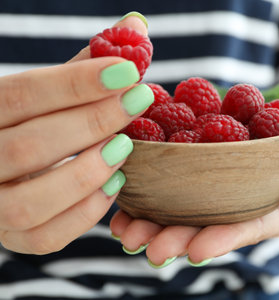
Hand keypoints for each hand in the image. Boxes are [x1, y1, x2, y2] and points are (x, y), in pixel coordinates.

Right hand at [0, 15, 150, 253]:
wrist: (6, 166)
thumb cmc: (37, 119)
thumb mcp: (51, 89)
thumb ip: (88, 62)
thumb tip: (137, 25)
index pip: (21, 96)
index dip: (76, 83)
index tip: (128, 71)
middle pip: (29, 147)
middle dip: (93, 122)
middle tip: (139, 101)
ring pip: (31, 203)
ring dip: (87, 173)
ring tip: (124, 147)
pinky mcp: (14, 237)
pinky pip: (46, 236)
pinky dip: (86, 212)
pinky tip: (115, 184)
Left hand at [110, 74, 278, 265]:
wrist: (278, 117)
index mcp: (266, 209)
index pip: (248, 228)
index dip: (224, 239)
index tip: (197, 250)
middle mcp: (233, 206)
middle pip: (206, 227)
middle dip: (177, 239)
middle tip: (151, 249)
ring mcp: (210, 191)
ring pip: (179, 212)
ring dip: (151, 224)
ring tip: (126, 232)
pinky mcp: (190, 171)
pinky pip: (165, 186)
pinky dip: (142, 196)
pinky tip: (120, 205)